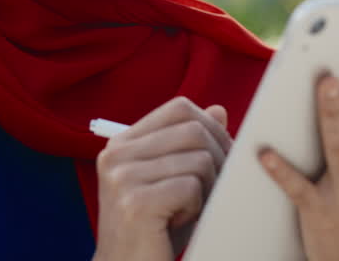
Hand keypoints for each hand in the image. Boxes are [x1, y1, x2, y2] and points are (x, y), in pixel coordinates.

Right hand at [91, 96, 231, 260]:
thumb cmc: (154, 228)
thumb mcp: (172, 180)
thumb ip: (190, 145)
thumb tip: (218, 110)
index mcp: (122, 144)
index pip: (179, 109)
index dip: (211, 128)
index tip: (222, 155)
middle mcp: (116, 155)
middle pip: (194, 131)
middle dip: (219, 158)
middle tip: (216, 188)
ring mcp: (123, 178)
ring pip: (199, 159)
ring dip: (208, 188)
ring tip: (190, 209)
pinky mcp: (135, 203)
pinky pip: (191, 187)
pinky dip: (196, 208)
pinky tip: (178, 222)